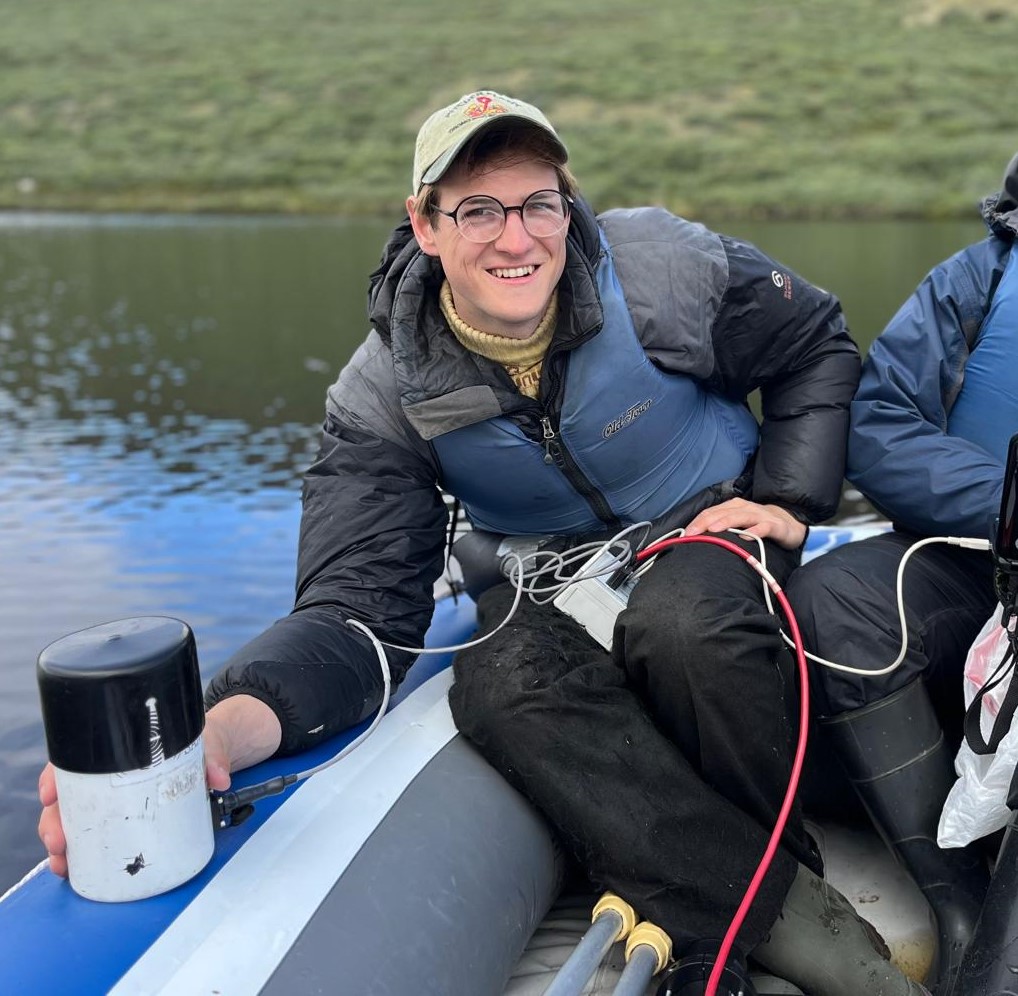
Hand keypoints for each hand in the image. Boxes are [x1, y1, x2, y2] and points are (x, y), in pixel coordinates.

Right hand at [37, 695, 280, 877]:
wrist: (220, 749)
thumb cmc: (205, 740)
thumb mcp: (209, 741)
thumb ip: (214, 756)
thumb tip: (218, 778)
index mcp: (123, 746)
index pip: (77, 756)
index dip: (56, 776)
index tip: (50, 794)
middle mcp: (111, 771)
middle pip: (69, 794)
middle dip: (54, 820)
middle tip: (59, 841)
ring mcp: (117, 796)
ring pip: (75, 817)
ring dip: (63, 841)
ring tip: (63, 862)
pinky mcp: (129, 816)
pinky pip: (96, 832)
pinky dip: (82, 850)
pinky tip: (75, 867)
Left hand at [683, 498, 806, 550]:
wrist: (789, 523)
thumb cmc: (758, 525)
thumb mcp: (738, 525)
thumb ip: (721, 529)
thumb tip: (697, 540)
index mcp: (733, 507)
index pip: (712, 512)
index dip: (697, 521)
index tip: (685, 533)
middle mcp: (745, 508)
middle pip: (722, 513)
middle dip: (706, 522)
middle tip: (693, 533)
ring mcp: (760, 516)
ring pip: (741, 516)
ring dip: (726, 522)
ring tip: (713, 530)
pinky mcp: (775, 526)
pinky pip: (764, 527)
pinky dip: (754, 531)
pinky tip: (745, 537)